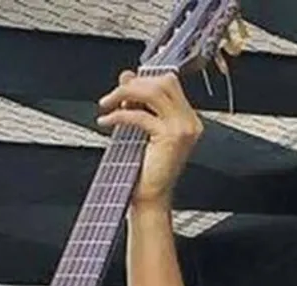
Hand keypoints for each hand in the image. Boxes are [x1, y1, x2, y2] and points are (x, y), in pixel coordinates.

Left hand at [97, 70, 202, 207]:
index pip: (168, 83)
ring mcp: (183, 129)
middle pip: (164, 82)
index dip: (142, 80)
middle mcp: (189, 122)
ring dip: (125, 93)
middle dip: (133, 85)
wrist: (150, 198)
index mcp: (186, 119)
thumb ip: (136, 101)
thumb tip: (127, 76)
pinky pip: (141, 115)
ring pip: (155, 91)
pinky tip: (107, 121)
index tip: (122, 87)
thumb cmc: (145, 170)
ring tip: (108, 105)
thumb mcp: (139, 129)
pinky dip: (119, 115)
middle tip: (112, 97)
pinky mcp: (171, 137)